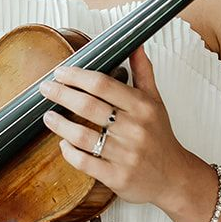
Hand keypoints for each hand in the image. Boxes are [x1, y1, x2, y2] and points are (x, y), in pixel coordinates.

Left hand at [38, 44, 199, 208]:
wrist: (175, 177)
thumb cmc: (160, 137)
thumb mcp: (155, 101)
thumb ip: (143, 72)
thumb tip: (135, 44)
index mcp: (142, 107)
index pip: (102, 84)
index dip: (77, 76)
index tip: (61, 72)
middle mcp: (134, 129)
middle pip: (88, 106)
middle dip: (61, 94)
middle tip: (45, 88)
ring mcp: (125, 154)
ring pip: (82, 135)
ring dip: (59, 124)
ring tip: (48, 116)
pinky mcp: (117, 177)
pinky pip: (84, 162)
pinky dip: (69, 151)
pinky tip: (64, 143)